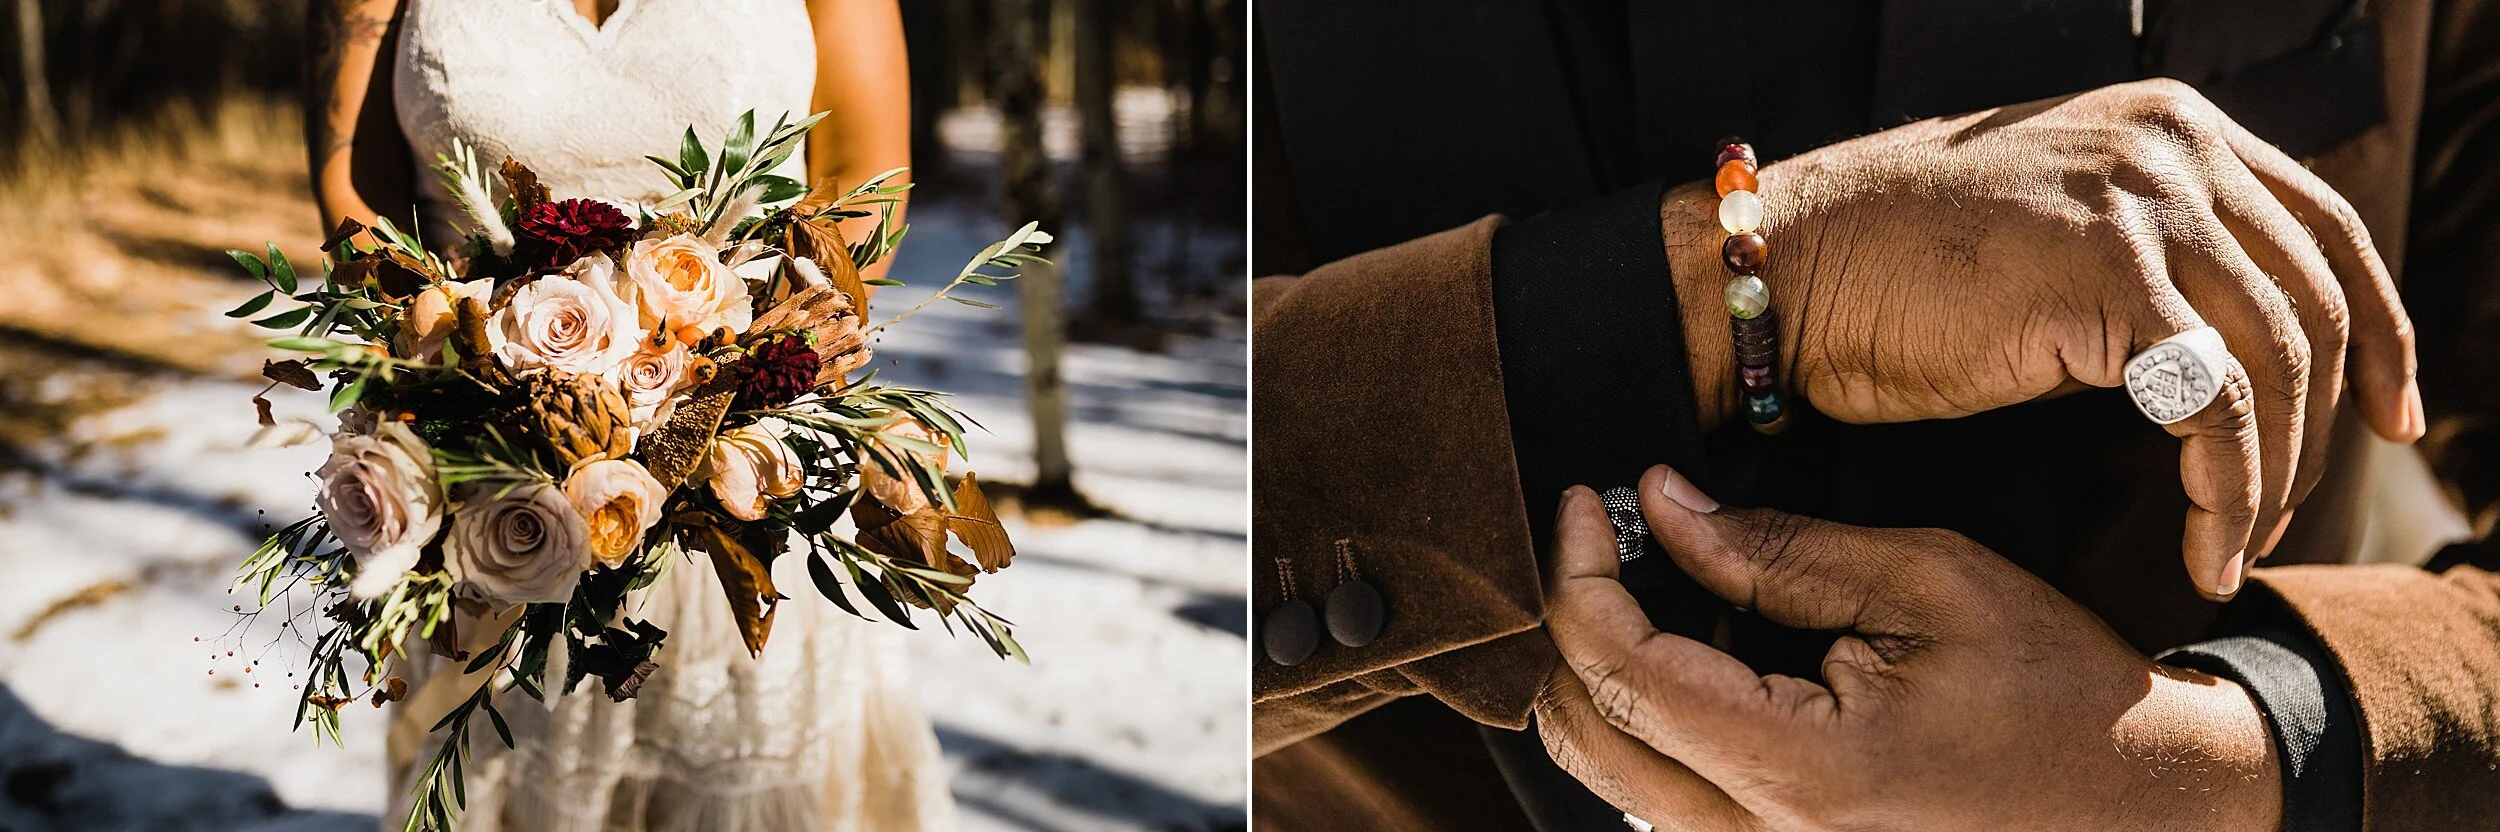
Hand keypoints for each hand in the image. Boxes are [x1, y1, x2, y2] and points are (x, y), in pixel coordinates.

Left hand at [1534, 468, 2281, 831]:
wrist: (2145, 803)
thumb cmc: (2059, 691)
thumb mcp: (1931, 583)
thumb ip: (1779, 550)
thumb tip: (1658, 503)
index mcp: (1804, 772)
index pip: (1623, 671)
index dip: (1581, 573)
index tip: (1587, 501)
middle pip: (1586, 732)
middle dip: (1576, 621)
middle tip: (1607, 534)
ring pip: (1613, 770)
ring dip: (1605, 671)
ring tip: (1655, 584)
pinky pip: (1665, 793)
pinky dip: (1653, 715)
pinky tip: (1701, 651)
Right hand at [1670, 78, 2420, 597]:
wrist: (1785, 272)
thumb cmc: (1888, 270)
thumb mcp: (2049, 234)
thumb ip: (2147, 260)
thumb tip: (2222, 354)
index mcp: (2168, 124)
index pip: (2327, 227)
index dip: (2382, 331)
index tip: (2392, 416)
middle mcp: (2173, 145)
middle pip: (2321, 298)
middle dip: (2329, 425)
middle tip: (2293, 513)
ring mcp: (2145, 201)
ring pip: (2277, 361)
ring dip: (2268, 478)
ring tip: (2231, 548)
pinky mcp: (2109, 276)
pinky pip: (2214, 407)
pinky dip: (2222, 492)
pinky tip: (2200, 546)